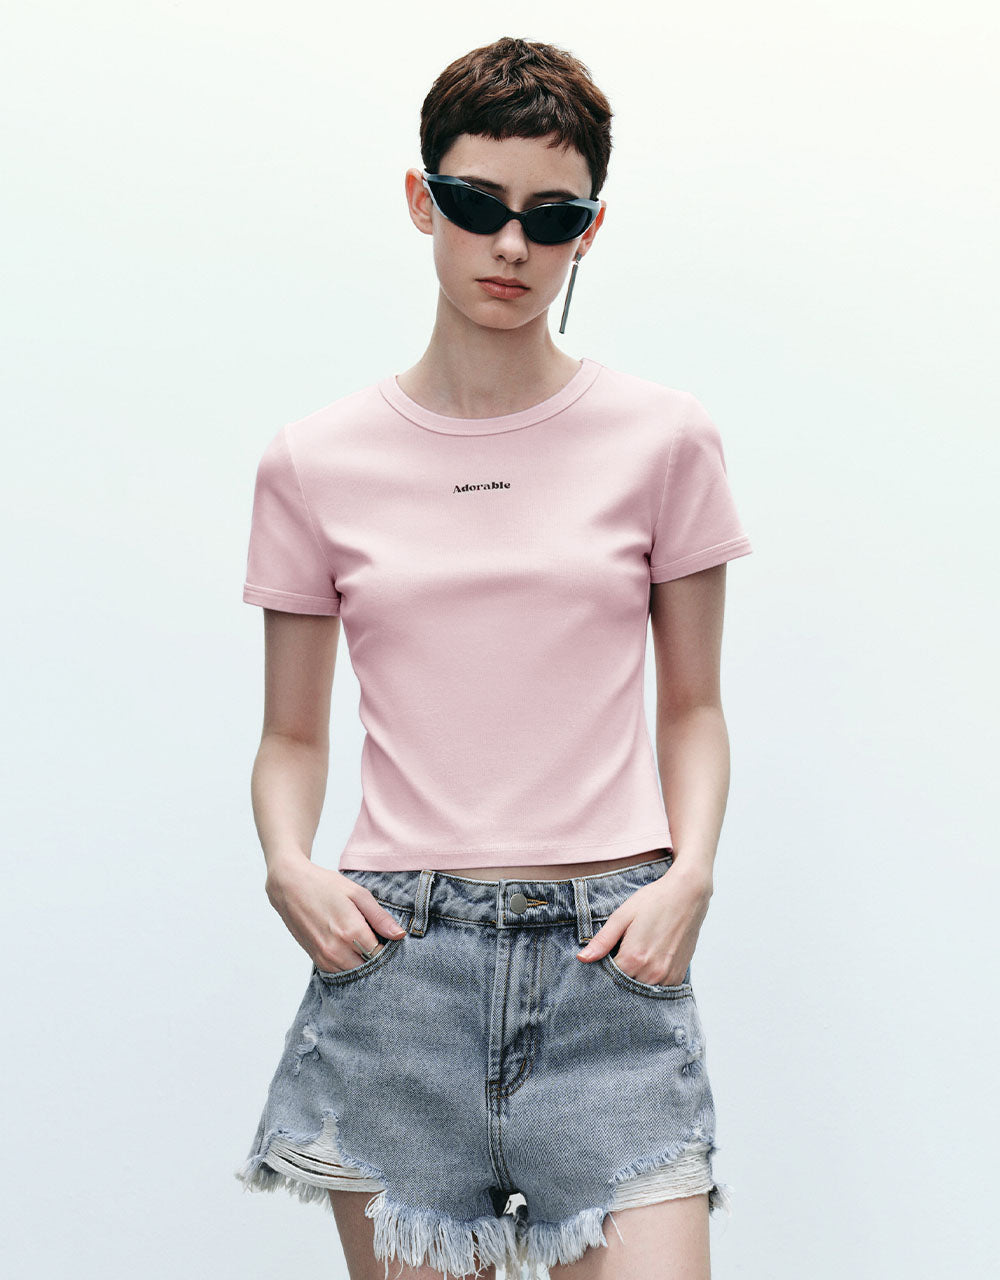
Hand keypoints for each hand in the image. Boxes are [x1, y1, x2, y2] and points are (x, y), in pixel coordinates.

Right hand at [265, 858, 407, 972]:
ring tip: (363, 944)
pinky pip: (338, 972)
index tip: (389, 939)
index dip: (388, 948)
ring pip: (353, 973)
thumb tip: (399, 935)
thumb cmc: (325, 885)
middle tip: (378, 941)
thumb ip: (380, 917)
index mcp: (352, 932)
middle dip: (376, 958)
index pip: (380, 954)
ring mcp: (325, 957)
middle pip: (368, 968)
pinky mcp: (316, 959)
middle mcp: (337, 949)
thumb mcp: (357, 894)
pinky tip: (349, 948)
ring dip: (361, 963)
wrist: (289, 886)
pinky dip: (347, 964)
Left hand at [576, 864, 712, 985]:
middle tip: (621, 954)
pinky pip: (658, 988)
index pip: (608, 978)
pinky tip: (650, 960)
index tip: (605, 958)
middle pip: (625, 987)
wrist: (687, 895)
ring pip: (642, 989)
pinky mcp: (678, 976)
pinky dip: (651, 979)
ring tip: (638, 955)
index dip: (603, 969)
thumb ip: (602, 941)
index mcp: (633, 958)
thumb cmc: (653, 901)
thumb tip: (582, 958)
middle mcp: (651, 973)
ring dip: (635, 979)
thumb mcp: (622, 916)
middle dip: (619, 976)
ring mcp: (667, 976)